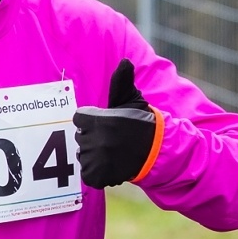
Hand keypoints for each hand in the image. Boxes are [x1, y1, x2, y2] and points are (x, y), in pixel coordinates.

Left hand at [72, 59, 160, 188]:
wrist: (159, 150)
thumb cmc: (143, 123)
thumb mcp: (132, 99)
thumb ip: (121, 82)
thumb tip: (125, 62)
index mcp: (99, 120)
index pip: (79, 118)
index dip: (91, 120)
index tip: (105, 123)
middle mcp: (96, 140)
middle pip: (81, 137)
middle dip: (93, 137)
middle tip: (112, 138)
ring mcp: (97, 160)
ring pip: (83, 156)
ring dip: (94, 155)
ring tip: (113, 151)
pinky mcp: (99, 176)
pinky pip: (88, 174)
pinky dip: (97, 172)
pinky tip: (111, 165)